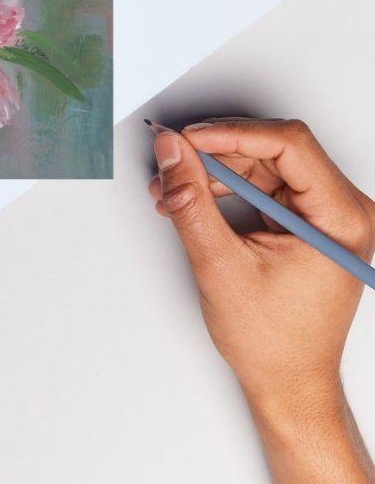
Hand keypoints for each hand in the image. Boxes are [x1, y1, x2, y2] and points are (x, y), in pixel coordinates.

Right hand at [146, 117, 374, 480]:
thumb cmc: (272, 341)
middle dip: (216, 150)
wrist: (288, 382)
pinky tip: (190, 197)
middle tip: (173, 155)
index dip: (232, 133)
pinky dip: (222, 186)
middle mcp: (342, 210)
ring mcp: (325, 214)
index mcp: (341, 219)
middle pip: (274, 148)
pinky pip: (261, 182)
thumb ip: (190, 199)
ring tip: (172, 186)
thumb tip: (172, 150)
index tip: (188, 138)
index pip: (289, 145)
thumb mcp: (220, 264)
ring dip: (213, 169)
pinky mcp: (305, 219)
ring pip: (262, 162)